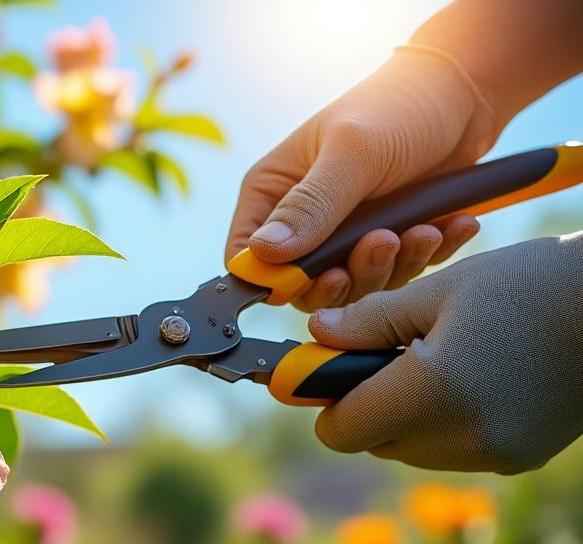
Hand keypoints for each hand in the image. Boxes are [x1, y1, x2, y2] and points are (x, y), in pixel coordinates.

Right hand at [225, 47, 498, 310]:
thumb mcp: (353, 152)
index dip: (274, 278)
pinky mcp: (391, 238)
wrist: (464, 90)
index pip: (247, 256)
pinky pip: (402, 271)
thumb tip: (264, 253)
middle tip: (383, 244)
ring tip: (423, 230)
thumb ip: (310, 205)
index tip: (320, 275)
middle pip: (305, 284)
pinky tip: (452, 226)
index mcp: (274, 193)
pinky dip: (428, 256)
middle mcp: (305, 219)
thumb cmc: (397, 106)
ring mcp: (348, 233)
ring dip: (394, 266)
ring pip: (356, 284)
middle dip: (349, 275)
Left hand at [307, 233, 582, 473]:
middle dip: (364, 401)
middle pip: (372, 441)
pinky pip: (452, 450)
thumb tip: (316, 335)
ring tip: (436, 357)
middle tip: (385, 350)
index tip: (329, 361)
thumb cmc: (531, 284)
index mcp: (432, 394)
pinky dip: (444, 421)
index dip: (325, 397)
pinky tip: (472, 375)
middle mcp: (460, 439)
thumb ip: (369, 320)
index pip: (339, 430)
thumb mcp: (441, 290)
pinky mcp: (519, 457)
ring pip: (410, 448)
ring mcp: (494, 455)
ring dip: (404, 413)